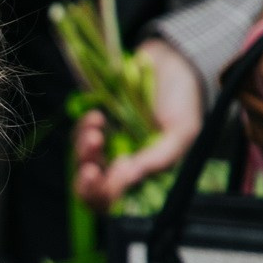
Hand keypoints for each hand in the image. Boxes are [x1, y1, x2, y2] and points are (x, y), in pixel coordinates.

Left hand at [73, 38, 203, 210]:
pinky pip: (79, 134)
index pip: (114, 201)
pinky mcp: (98, 125)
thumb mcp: (180, 133)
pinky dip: (83, 127)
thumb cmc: (184, 101)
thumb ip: (157, 159)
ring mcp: (108, 146)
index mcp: (144, 176)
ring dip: (83, 149)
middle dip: (86, 178)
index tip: (97, 178)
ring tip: (97, 128)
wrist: (176, 61)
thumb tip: (126, 177)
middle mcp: (123, 165)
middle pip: (90, 187)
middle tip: (90, 167)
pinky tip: (97, 116)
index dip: (100, 196)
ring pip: (81, 160)